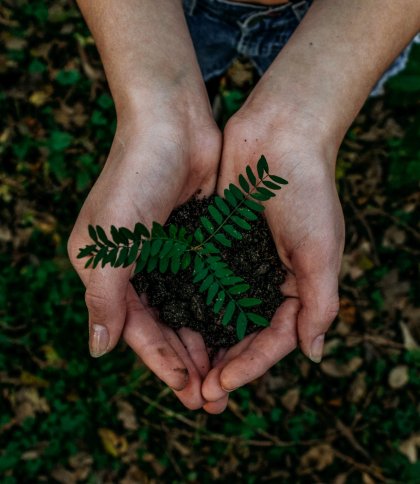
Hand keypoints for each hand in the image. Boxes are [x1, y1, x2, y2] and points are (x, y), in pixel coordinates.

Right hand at [68, 109, 220, 408]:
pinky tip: (237, 332)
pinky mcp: (197, 241)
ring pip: (189, 311)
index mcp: (110, 271)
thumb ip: (103, 297)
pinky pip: (208, 285)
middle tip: (213, 398)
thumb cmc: (134, 178)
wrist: (171, 124)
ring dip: (206, 342)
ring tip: (228, 375)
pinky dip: (219, 310)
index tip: (188, 391)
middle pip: (165, 327)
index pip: (137, 330)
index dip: (161, 362)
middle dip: (187, 362)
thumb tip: (99, 350)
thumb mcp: (109, 242)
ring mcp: (170, 255)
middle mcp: (138, 268)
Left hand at [201, 105, 343, 412]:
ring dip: (203, 342)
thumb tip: (313, 354)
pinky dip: (188, 304)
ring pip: (218, 313)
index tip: (222, 384)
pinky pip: (201, 281)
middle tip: (199, 394)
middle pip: (243, 333)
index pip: (274, 339)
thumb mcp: (321, 250)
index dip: (250, 365)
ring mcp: (239, 262)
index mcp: (297, 286)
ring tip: (182, 371)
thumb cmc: (307, 190)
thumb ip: (319, 303)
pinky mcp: (216, 243)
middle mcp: (266, 279)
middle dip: (224, 364)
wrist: (279, 135)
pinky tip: (170, 324)